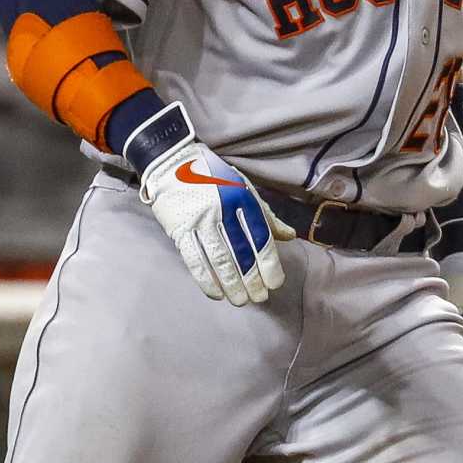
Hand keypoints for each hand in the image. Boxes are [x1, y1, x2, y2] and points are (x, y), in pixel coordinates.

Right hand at [130, 104, 292, 306]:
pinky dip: (206, 279)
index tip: (275, 282)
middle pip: (241, 251)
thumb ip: (266, 214)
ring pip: (219, 259)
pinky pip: (194, 259)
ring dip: (231, 284)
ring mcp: (199, 220)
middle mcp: (222, 209)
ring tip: (240, 300)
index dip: (268, 262)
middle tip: (260, 298)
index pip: (260, 235)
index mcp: (242, 197)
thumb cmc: (213, 176)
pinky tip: (216, 293)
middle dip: (252, 278)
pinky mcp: (179, 229)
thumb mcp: (244, 187)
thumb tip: (289, 236)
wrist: (172, 161)